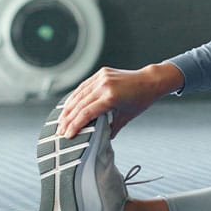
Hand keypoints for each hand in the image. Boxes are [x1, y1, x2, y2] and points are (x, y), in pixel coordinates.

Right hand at [58, 63, 182, 138]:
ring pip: (79, 94)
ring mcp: (102, 77)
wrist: (150, 81)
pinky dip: (75, 96)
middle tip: (60, 131)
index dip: (74, 125)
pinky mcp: (102, 73)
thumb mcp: (126, 117)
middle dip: (68, 119)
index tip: (67, 135)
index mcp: (111, 98)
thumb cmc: (141, 100)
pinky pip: (84, 86)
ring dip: (68, 108)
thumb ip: (112, 128)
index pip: (86, 113)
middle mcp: (104, 86)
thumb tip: (101, 138)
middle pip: (79, 105)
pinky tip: (68, 105)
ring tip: (61, 120)